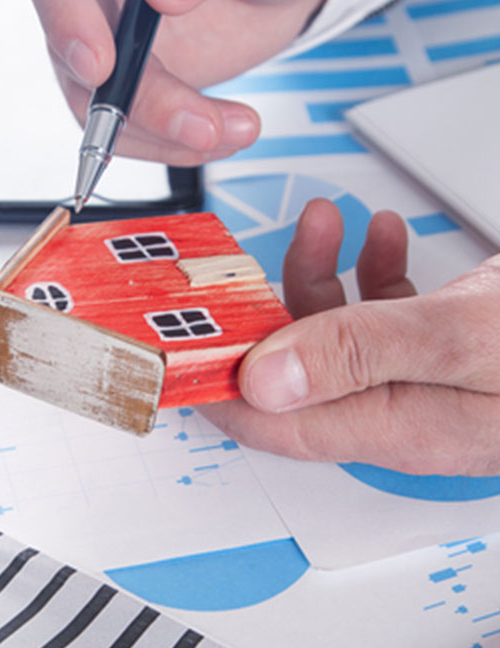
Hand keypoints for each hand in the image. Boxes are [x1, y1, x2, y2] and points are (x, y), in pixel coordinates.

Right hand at [13, 0, 347, 164]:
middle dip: (128, 97)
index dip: (62, 9)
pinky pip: (125, 121)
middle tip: (196, 124)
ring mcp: (107, 24)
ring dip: (157, 129)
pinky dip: (170, 140)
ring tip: (232, 129)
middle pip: (68, 41)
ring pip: (92, 95)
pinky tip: (223, 131)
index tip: (101, 63)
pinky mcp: (128, 72)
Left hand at [200, 199, 499, 476]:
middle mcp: (400, 412)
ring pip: (338, 334)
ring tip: (322, 222)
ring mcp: (422, 383)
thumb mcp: (458, 342)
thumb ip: (360, 354)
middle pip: (294, 370)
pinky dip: (374, 272)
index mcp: (393, 425)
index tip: (189, 337)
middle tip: (249, 262)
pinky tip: (379, 238)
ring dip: (320, 273)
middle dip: (264, 308)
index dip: (219, 382)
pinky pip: (387, 320)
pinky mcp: (445, 354)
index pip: (272, 422)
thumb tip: (263, 381)